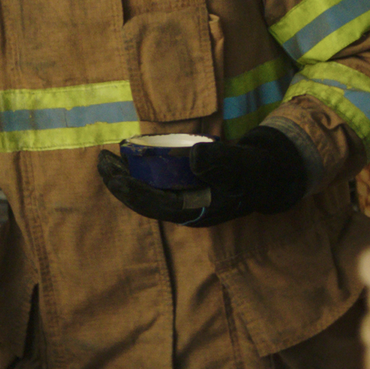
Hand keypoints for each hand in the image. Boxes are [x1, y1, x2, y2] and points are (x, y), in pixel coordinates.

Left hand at [97, 125, 306, 226]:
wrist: (267, 175)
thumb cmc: (255, 172)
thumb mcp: (242, 165)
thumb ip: (221, 162)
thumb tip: (192, 157)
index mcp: (196, 212)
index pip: (155, 205)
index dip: (131, 191)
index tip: (113, 175)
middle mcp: (185, 211)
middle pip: (144, 201)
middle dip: (120, 183)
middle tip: (102, 161)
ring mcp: (183, 201)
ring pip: (146, 193)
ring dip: (125, 177)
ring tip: (107, 159)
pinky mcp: (183, 189)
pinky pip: (155, 183)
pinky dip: (139, 171)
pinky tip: (128, 156)